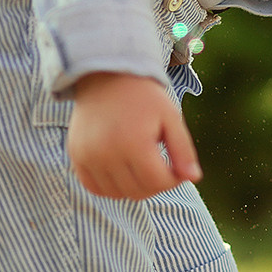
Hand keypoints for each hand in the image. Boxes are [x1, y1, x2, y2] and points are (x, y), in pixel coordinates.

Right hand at [66, 72, 201, 199]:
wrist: (107, 76)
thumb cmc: (144, 98)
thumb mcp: (171, 117)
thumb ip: (183, 150)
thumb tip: (194, 178)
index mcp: (134, 142)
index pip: (159, 182)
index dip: (174, 179)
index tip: (177, 167)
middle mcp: (107, 152)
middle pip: (138, 191)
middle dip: (156, 184)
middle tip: (161, 165)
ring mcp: (88, 156)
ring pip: (117, 194)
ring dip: (134, 186)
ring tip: (142, 164)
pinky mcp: (76, 156)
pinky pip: (95, 188)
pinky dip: (111, 186)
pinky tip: (123, 171)